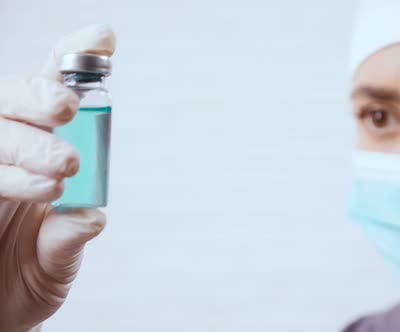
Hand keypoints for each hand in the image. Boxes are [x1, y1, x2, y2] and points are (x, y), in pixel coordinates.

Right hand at [0, 24, 115, 331]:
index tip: (102, 39)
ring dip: (26, 144)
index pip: (53, 88)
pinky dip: (8, 176)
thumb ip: (68, 236)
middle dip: (37, 94)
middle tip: (65, 107)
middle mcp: (8, 148)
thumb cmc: (28, 272)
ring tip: (64, 169)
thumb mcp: (56, 259)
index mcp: (41, 148)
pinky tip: (41, 189)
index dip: (75, 57)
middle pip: (10, 98)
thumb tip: (90, 217)